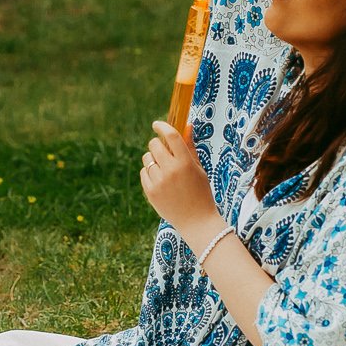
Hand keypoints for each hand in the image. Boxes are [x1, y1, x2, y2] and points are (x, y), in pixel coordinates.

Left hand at [139, 120, 218, 237]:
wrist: (196, 221)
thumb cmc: (201, 192)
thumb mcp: (198, 169)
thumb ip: (190, 147)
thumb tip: (186, 125)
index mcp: (185, 163)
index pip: (171, 136)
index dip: (162, 126)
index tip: (157, 124)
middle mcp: (171, 170)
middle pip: (154, 145)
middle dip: (157, 144)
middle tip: (164, 150)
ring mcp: (159, 182)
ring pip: (147, 158)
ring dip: (153, 159)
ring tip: (164, 169)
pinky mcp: (150, 192)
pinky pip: (144, 172)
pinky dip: (150, 172)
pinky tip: (160, 180)